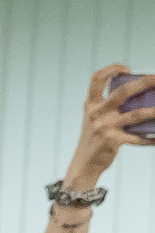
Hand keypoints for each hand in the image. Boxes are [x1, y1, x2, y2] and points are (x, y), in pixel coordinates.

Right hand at [68, 63, 154, 188]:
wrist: (85, 163)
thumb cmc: (95, 138)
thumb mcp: (96, 119)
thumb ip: (111, 107)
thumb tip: (142, 98)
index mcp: (91, 104)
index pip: (97, 79)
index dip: (112, 69)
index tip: (127, 69)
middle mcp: (96, 113)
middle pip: (122, 92)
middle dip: (142, 83)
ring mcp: (104, 126)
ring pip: (135, 114)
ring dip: (153, 111)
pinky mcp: (112, 140)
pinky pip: (137, 137)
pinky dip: (149, 138)